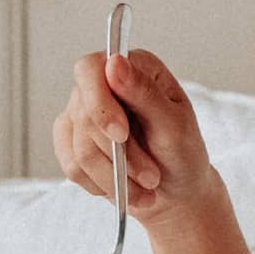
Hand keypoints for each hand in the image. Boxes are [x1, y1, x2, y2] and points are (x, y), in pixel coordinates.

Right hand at [53, 45, 217, 227]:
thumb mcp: (175, 125)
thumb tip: (114, 62)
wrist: (176, 191)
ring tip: (144, 188)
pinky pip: (73, 167)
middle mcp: (103, 85)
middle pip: (85, 116)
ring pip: (80, 150)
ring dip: (116, 177)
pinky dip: (102, 184)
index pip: (91, 69)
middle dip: (121, 156)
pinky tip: (122, 185)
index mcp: (133, 68)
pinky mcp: (72, 142)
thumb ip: (145, 93)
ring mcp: (83, 113)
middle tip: (151, 177)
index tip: (121, 135)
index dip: (99, 103)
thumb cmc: (182, 153)